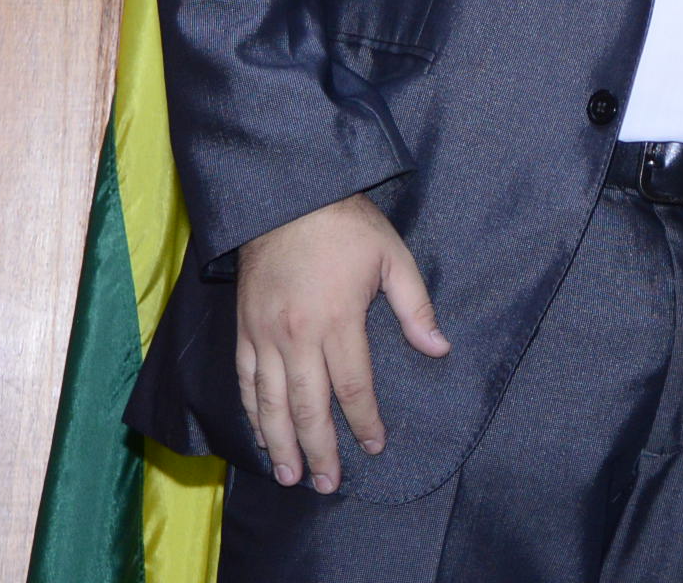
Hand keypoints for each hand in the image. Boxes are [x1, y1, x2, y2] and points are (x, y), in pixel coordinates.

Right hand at [234, 192, 450, 492]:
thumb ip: (416, 308)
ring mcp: (263, 335)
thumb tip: (439, 350)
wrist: (285, 197)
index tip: (374, 446)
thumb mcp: (392, 257)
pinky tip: (260, 434)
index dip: (364, 421)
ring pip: (269, 403)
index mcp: (337, 320)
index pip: (352, 386)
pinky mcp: (243, 329)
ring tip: (289, 476)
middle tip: (327, 484)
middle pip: (308, 406)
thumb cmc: (345, 225)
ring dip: (280, 443)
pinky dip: (252, 412)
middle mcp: (295, 336)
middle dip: (320, 449)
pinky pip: (245, 381)